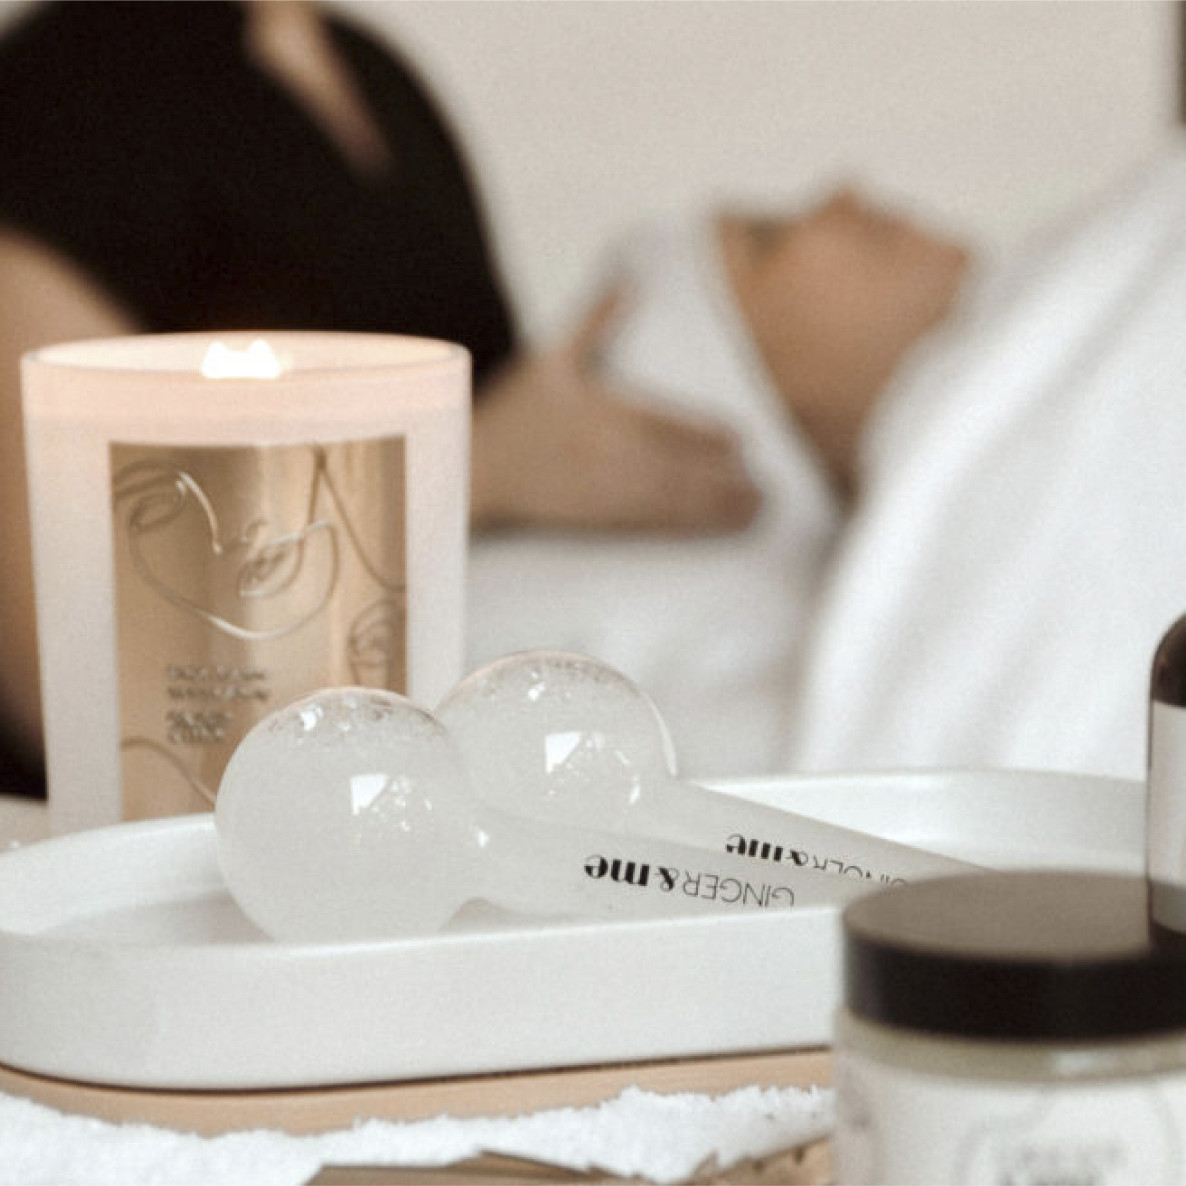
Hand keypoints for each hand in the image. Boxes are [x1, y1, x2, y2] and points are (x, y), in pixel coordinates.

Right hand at [470, 290, 761, 533]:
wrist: (473, 473)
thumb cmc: (513, 415)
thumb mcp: (550, 359)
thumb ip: (595, 320)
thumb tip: (630, 279)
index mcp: (600, 412)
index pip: (663, 424)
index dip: (705, 435)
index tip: (743, 441)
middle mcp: (607, 455)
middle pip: (677, 470)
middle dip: (725, 482)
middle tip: (768, 491)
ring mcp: (602, 491)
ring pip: (670, 502)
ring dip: (716, 509)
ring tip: (756, 512)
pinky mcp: (595, 519)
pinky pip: (648, 523)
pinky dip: (686, 526)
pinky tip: (713, 528)